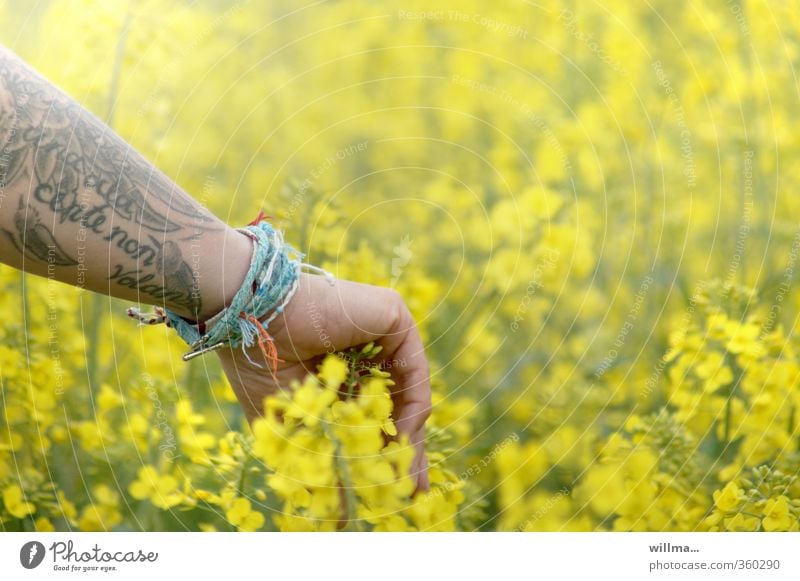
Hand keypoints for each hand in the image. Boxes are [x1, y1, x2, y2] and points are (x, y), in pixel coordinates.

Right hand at [216, 273, 431, 490]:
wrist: (248, 319)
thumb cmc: (258, 366)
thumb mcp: (294, 426)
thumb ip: (321, 458)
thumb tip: (340, 513)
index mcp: (338, 367)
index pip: (371, 414)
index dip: (382, 453)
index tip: (392, 493)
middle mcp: (363, 347)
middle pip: (396, 406)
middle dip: (404, 451)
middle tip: (411, 491)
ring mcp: (379, 330)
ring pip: (407, 390)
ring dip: (409, 435)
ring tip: (405, 475)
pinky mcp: (392, 313)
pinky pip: (414, 366)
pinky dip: (413, 403)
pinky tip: (402, 437)